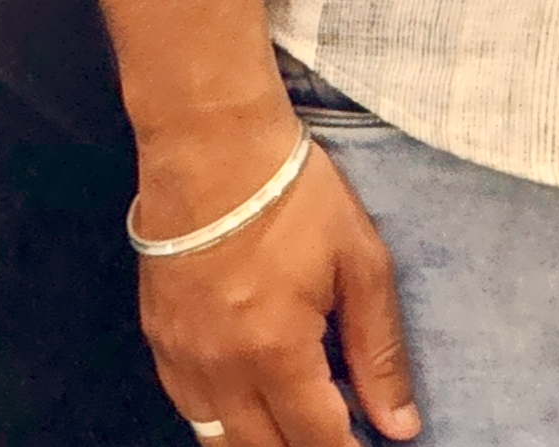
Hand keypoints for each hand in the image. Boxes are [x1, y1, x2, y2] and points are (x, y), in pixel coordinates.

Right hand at [136, 115, 419, 446]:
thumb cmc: (293, 192)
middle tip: (337, 427)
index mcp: (276, 354)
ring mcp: (182, 359)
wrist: (209, 141)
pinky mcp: (158, 339)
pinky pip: (189, 408)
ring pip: (219, 441)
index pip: (317, 443)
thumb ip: (378, 350)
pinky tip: (250, 393)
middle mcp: (221, 372)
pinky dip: (222, 416)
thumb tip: (400, 426)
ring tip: (296, 416)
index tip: (370, 445)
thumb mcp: (359, 260)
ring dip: (262, 440)